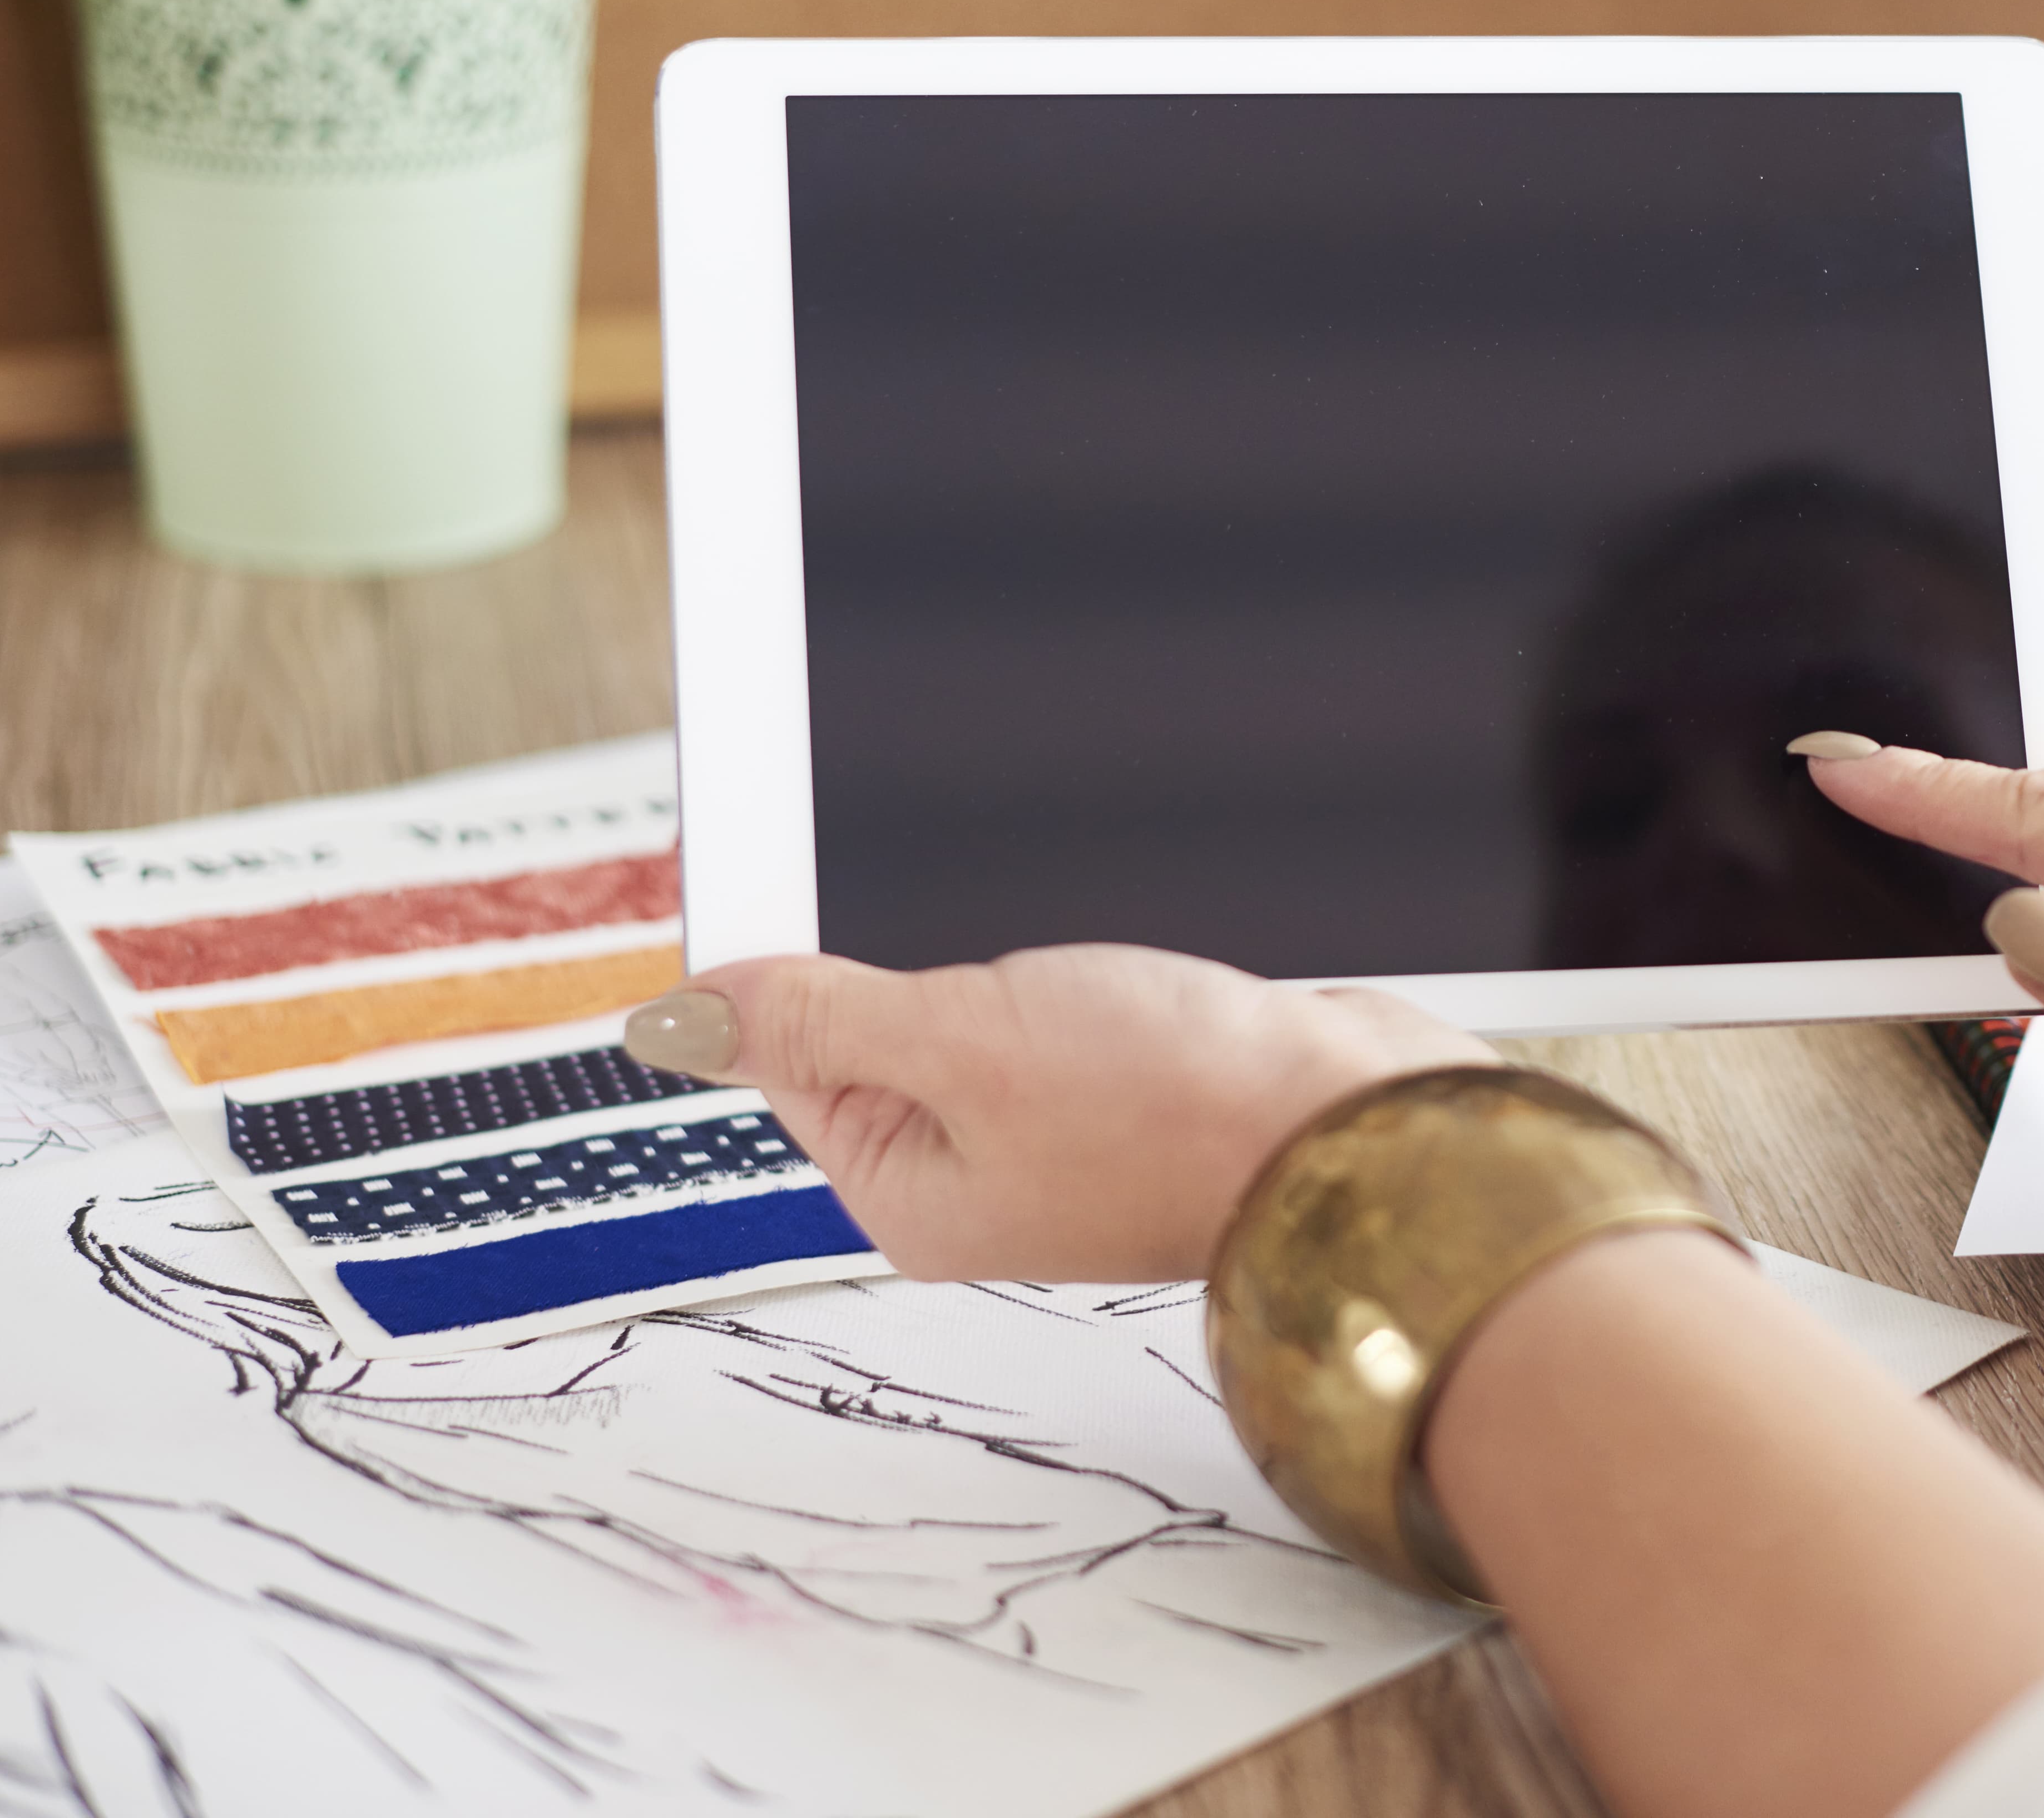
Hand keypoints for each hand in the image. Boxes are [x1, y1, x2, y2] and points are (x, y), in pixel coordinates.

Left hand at [630, 947, 1488, 1280]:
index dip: (786, 954)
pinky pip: (1069, 1003)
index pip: (791, 1056)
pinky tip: (1116, 934)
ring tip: (1061, 930)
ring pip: (987, 1003)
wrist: (1363, 1127)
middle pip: (886, 1025)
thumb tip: (680, 1016)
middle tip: (943, 876)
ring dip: (1007, 942)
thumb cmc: (1184, 1107)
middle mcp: (983, 1170)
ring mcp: (1070, 1130)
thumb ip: (822, 1016)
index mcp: (911, 1188)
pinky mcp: (1147, 1083)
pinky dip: (1079, 956)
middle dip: (906, 944)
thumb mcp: (966, 1040)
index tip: (793, 855)